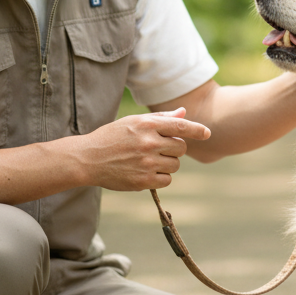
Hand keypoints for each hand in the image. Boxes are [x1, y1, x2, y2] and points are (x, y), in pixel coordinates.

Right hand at [77, 108, 210, 190]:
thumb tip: (184, 113)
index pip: (181, 127)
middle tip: (158, 148)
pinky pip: (166, 180)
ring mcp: (146, 163)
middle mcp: (149, 143)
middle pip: (181, 148)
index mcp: (147, 125)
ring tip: (149, 160)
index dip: (197, 130)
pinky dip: (161, 177)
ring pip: (175, 165)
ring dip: (168, 164)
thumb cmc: (112, 137)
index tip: (207, 133)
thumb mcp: (133, 122)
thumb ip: (161, 119)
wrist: (88, 159)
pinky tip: (146, 172)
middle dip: (174, 149)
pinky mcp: (143, 181)